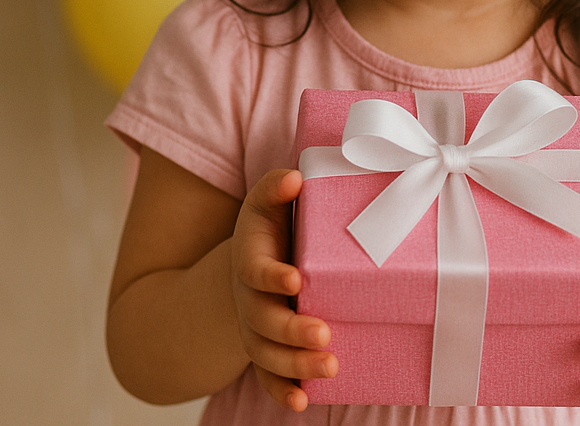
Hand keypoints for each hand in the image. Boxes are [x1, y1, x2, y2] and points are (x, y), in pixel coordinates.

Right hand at [230, 169, 336, 410]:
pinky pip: (269, 378)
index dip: (273, 276)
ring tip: (330, 367)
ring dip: (296, 366)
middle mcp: (249, 301)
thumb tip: (295, 177)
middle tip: (324, 335)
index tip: (296, 279)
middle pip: (264, 322)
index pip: (257, 271)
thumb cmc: (269, 228)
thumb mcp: (267, 202)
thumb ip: (276, 187)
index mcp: (251, 262)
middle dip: (292, 332)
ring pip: (268, 355)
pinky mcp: (267, 352)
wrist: (251, 262)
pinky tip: (303, 403)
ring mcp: (256, 330)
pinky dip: (282, 392)